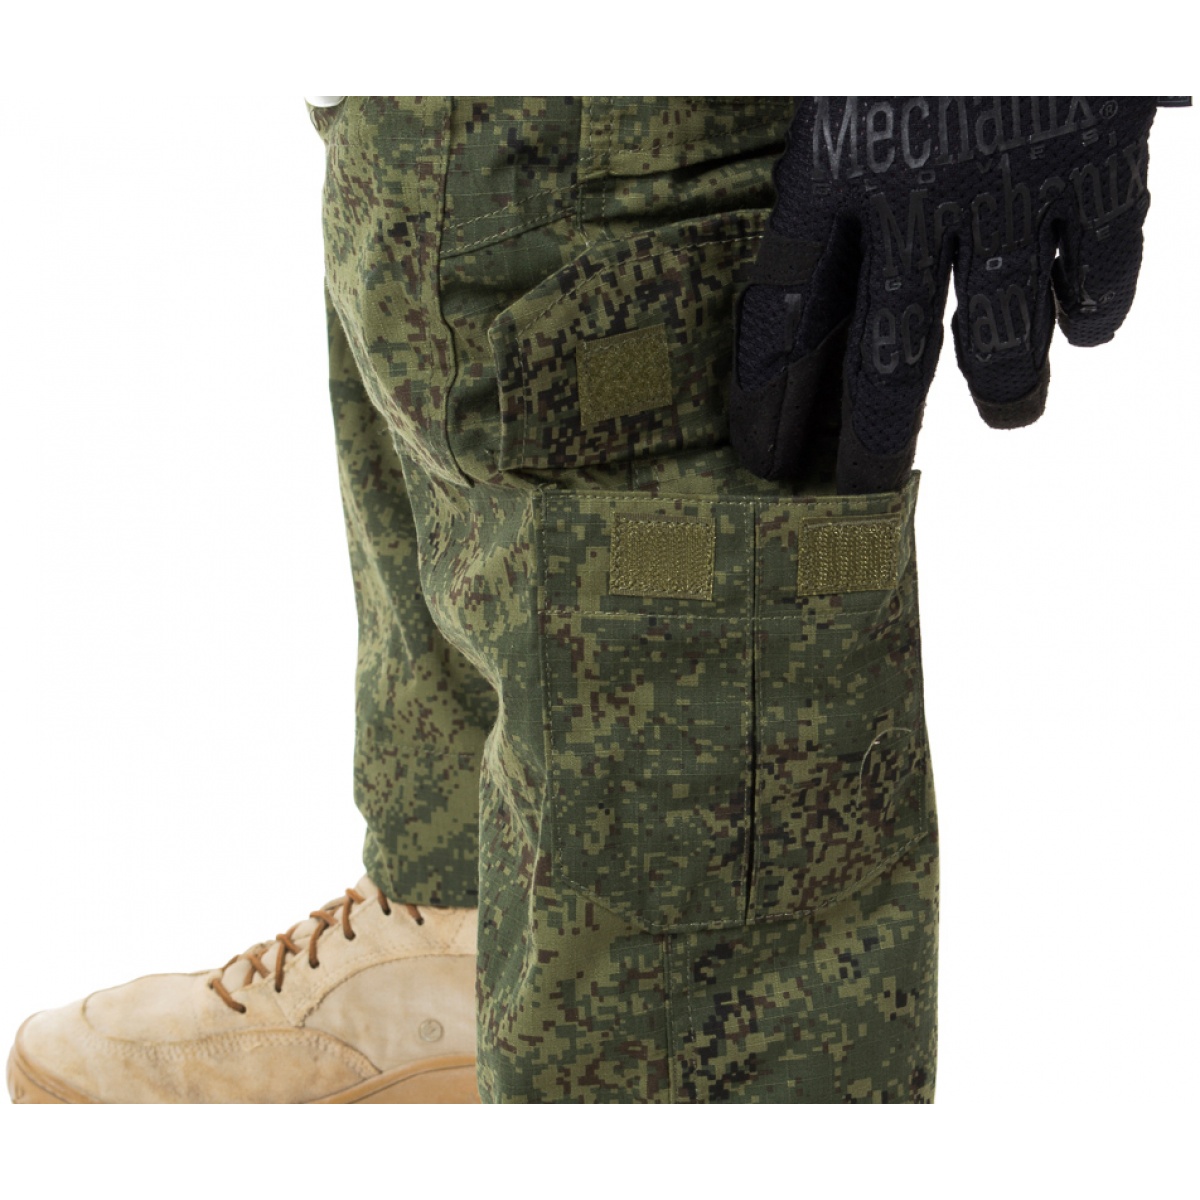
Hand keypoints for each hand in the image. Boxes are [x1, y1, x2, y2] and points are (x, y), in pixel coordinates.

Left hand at [730, 97, 1179, 492]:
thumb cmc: (910, 12)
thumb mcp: (834, 65)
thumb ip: (827, 165)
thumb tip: (819, 269)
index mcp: (832, 155)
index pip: (784, 310)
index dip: (771, 398)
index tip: (763, 463)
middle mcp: (917, 188)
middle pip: (891, 356)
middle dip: (876, 442)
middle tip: (866, 500)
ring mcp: (1013, 182)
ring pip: (1004, 334)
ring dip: (1006, 388)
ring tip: (1008, 415)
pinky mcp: (1100, 158)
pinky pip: (1101, 268)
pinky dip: (1095, 306)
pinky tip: (1086, 321)